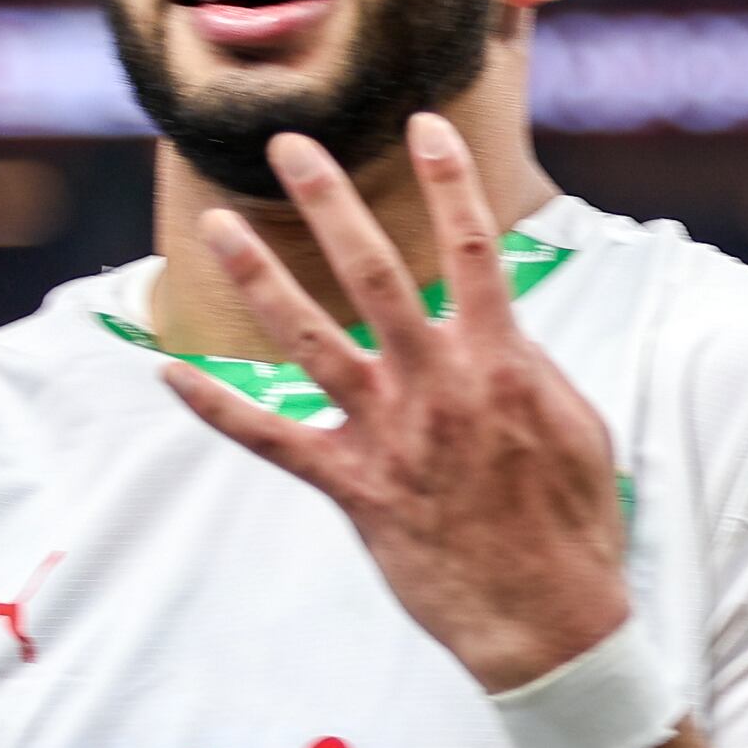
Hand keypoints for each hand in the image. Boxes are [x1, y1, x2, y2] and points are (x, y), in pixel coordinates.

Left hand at [159, 119, 631, 691]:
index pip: (477, 251)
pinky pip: (270, 440)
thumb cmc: (574, 525)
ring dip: (258, 276)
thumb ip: (533, 369)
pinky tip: (168, 373)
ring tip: (213, 225)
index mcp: (500, 364)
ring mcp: (387, 434)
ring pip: (308, 339)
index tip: (425, 126)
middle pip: (373, 272)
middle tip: (289, 145)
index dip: (450, 182)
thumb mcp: (579, 430)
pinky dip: (218, 407)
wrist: (547, 621)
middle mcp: (435, 386)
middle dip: (329, 200)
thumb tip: (500, 328)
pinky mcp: (351, 487)